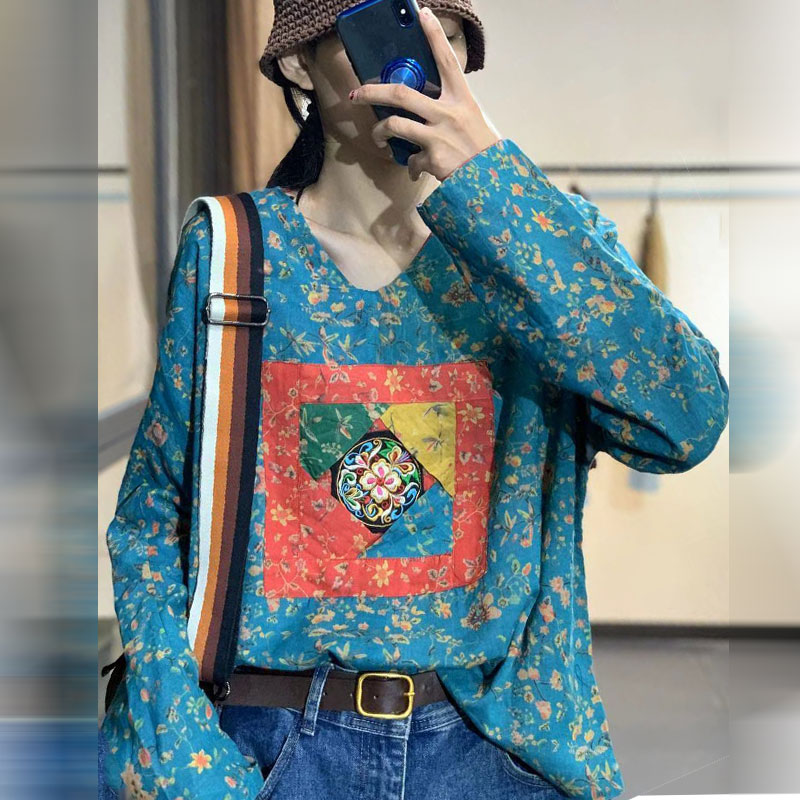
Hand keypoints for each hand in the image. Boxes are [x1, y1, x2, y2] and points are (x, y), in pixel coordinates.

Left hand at [349, 6, 501, 181]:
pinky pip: (412, 160)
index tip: (423, 14)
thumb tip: (423, 107)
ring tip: (378, 137)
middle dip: (371, 92)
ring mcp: (438, 135)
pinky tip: (417, 169)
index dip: (435, 35)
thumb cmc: (481, 149)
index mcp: (461, 98)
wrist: (494, 180)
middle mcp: (448, 113)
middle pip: (400, 94)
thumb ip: (449, 108)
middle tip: (356, 94)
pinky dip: (412, 166)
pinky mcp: (432, 158)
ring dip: (379, 132)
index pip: (447, 60)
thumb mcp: (471, 119)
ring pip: (394, 125)